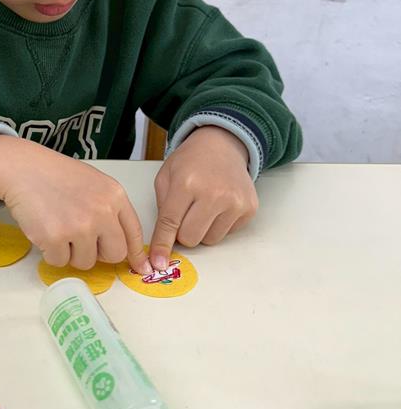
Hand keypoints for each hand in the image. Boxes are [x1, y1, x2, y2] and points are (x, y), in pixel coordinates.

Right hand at [0, 135, 148, 272]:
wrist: (23, 169)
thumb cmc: (56, 176)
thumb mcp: (94, 184)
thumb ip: (111, 210)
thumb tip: (122, 245)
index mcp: (115, 195)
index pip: (134, 233)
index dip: (137, 255)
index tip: (141, 268)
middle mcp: (102, 211)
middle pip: (114, 254)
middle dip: (99, 254)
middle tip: (81, 241)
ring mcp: (79, 226)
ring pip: (86, 262)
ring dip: (71, 253)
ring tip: (58, 228)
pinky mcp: (55, 238)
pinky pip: (59, 262)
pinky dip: (50, 252)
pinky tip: (44, 230)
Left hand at [144, 126, 258, 273]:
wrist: (222, 145)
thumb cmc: (190, 161)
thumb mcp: (166, 177)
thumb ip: (162, 209)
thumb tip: (161, 245)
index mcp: (186, 183)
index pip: (170, 223)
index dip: (162, 244)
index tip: (158, 263)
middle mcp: (213, 194)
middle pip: (191, 238)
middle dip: (183, 233)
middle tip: (185, 215)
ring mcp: (235, 202)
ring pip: (210, 240)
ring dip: (203, 229)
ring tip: (203, 207)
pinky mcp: (249, 209)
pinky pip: (228, 234)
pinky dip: (219, 225)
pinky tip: (219, 205)